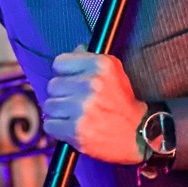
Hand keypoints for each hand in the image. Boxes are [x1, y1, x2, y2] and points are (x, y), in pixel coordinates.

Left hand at [42, 46, 147, 164]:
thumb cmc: (123, 102)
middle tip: (74, 101)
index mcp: (99, 65)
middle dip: (61, 94)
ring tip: (73, 115)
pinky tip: (71, 127)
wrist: (138, 135)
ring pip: (49, 105)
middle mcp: (89, 84)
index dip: (64, 73)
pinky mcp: (76, 131)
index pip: (59, 63)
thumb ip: (90, 59)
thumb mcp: (113, 71)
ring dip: (59, 112)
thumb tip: (73, 51)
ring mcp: (82, 108)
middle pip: (53, 85)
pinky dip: (57, 128)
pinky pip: (49, 125)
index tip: (70, 81)